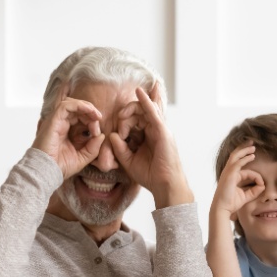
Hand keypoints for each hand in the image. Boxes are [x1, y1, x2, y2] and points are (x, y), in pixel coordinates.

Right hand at [32, 84, 103, 178]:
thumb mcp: (83, 157)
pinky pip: (66, 105)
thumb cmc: (61, 167)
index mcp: (66, 132)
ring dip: (86, 106)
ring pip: (71, 104)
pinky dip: (79, 105)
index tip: (98, 132)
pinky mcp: (53, 120)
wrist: (47, 171)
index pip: (79, 118)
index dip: (91, 121)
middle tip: (99, 119)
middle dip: (90, 112)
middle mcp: (60, 124)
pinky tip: (89, 111)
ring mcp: (56, 122)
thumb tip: (102, 135)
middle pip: (76, 109)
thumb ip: (93, 147)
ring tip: (96, 115)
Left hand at [110, 84, 192, 206]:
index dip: (124, 123)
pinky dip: (146, 101)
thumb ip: (119, 148)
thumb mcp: (128, 160)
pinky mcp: (163, 131)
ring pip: (145, 109)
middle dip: (126, 114)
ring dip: (132, 108)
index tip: (118, 135)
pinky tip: (139, 92)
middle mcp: (155, 130)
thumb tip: (112, 135)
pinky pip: (153, 112)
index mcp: (148, 136)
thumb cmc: (150, 175)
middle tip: (120, 122)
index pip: (135, 120)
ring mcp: (160, 129)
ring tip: (122, 114)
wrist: (164, 185)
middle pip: (140, 112)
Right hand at [212, 142, 264, 216]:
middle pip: (236, 156)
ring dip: (244, 150)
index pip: (246, 171)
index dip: (256, 176)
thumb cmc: (231, 203)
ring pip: (235, 156)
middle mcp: (229, 172)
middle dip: (244, 149)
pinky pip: (238, 163)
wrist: (222, 209)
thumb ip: (255, 191)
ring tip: (253, 146)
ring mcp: (228, 172)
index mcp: (232, 176)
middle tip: (252, 144)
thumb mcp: (246, 196)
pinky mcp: (229, 174)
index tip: (262, 183)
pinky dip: (245, 159)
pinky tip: (252, 156)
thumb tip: (263, 185)